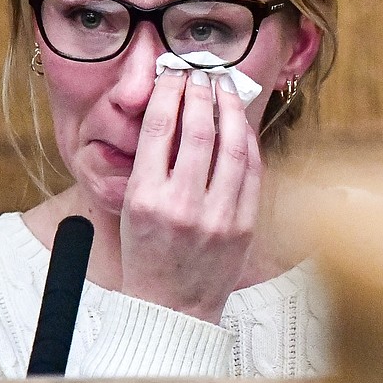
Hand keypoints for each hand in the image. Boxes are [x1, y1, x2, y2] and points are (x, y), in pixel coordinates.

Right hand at [118, 67, 262, 323]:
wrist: (171, 309)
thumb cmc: (146, 254)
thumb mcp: (130, 207)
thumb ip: (150, 162)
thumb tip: (173, 109)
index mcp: (145, 197)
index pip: (160, 128)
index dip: (170, 92)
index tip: (175, 73)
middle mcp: (181, 205)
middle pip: (198, 129)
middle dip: (202, 93)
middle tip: (201, 73)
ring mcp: (217, 216)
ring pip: (231, 146)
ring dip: (230, 108)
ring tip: (225, 87)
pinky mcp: (243, 226)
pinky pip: (252, 171)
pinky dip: (248, 141)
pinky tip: (241, 123)